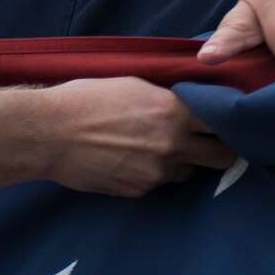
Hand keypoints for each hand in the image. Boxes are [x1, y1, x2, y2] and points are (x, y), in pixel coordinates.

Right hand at [38, 78, 233, 196]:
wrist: (47, 133)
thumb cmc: (84, 99)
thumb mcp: (132, 84)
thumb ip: (167, 98)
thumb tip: (188, 104)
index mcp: (174, 112)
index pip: (224, 123)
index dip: (226, 122)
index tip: (224, 122)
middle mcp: (173, 144)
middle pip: (222, 157)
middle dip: (218, 150)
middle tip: (207, 143)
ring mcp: (157, 172)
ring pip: (188, 171)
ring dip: (181, 162)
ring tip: (154, 149)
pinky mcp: (138, 190)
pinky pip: (159, 182)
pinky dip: (151, 173)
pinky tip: (129, 159)